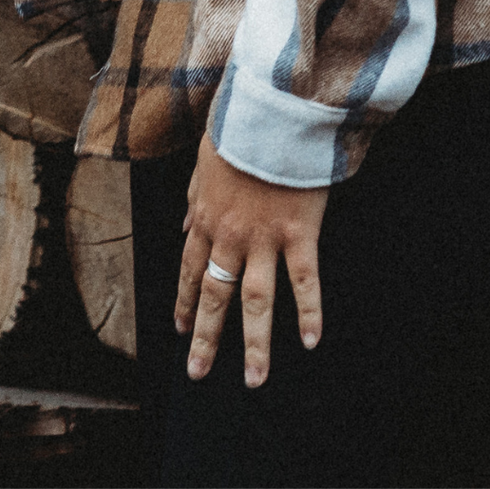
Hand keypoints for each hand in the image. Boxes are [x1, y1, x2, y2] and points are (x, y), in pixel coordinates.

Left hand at [176, 130, 327, 387]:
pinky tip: (310, 342)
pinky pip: (304, 282)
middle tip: (198, 373)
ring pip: (256, 301)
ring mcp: (263, 238)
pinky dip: (309, 313)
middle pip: (215, 295)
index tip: (180, 331)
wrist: (269, 110)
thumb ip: (194, 198)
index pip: (189, 270)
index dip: (184, 303)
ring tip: (254, 379)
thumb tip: (184, 227)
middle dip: (205, 337)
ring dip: (254, 344)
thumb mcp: (204, 162)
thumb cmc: (237, 130)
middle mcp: (229, 235)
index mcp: (204, 216)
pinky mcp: (298, 233)